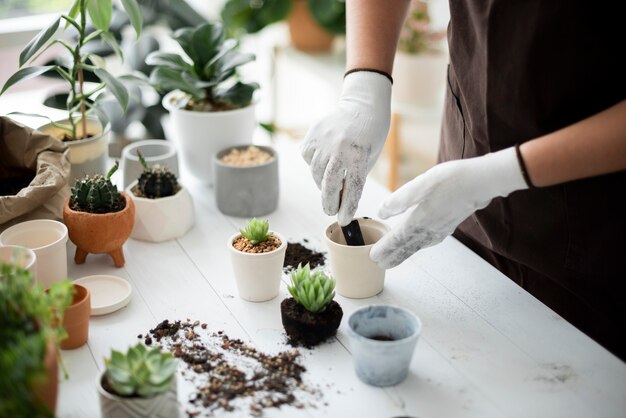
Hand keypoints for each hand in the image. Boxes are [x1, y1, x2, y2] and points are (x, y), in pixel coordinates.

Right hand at [301, 71, 391, 225]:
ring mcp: (324, 139)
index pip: (352, 187)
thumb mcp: (369, 158)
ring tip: (329, 184)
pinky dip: (313, 164)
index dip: (347, 207)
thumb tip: (338, 198)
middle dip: (329, 202)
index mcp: (359, 154)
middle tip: (330, 211)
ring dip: (321, 183)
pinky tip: (323, 162)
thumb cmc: (370, 137)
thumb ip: (353, 176)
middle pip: (329, 183)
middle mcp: (339, 147)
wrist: (363, 106)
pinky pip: (308, 157)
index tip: (343, 220)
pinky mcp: (312, 134)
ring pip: (316, 172)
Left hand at [370, 147, 528, 268]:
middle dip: (391, 257)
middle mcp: (428, 230)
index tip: (371, 257)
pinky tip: (417, 244)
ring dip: (403, 254)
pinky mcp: (448, 226)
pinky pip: (427, 241)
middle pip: (405, 249)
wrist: (481, 182)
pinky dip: (417, 246)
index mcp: (418, 221)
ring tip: (393, 259)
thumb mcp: (420, 185)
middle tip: (378, 265)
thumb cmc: (451, 179)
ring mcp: (440, 230)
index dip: (383, 249)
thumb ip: (399, 200)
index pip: (395, 241)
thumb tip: (381, 212)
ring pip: (416, 246)